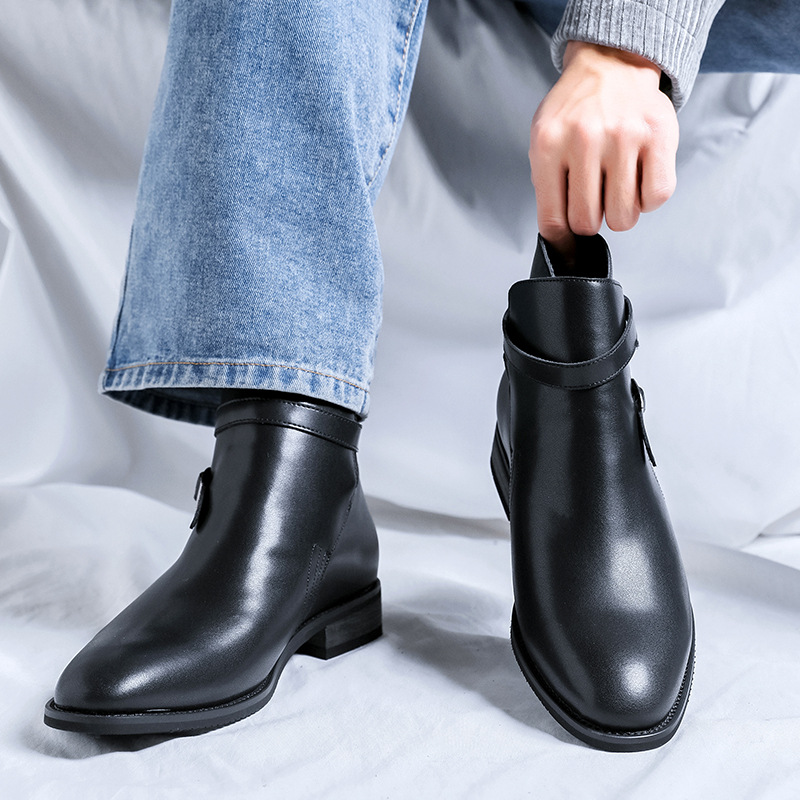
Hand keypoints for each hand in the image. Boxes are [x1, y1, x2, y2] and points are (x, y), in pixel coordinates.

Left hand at [530, 41, 678, 265]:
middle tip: (594, 198)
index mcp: (549, 144)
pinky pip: (656, 198)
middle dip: (591, 220)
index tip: (567, 239)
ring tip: (616, 188)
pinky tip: (638, 180)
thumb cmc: (577, 111)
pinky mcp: (659, 136)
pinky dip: (648, 199)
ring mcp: (624, 137)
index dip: (561, 238)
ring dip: (620, 212)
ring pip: (623, 217)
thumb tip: (559, 237)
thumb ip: (546, 186)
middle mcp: (585, 139)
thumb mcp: (544, 140)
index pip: (552, 220)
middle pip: (587, 223)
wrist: (612, 64)